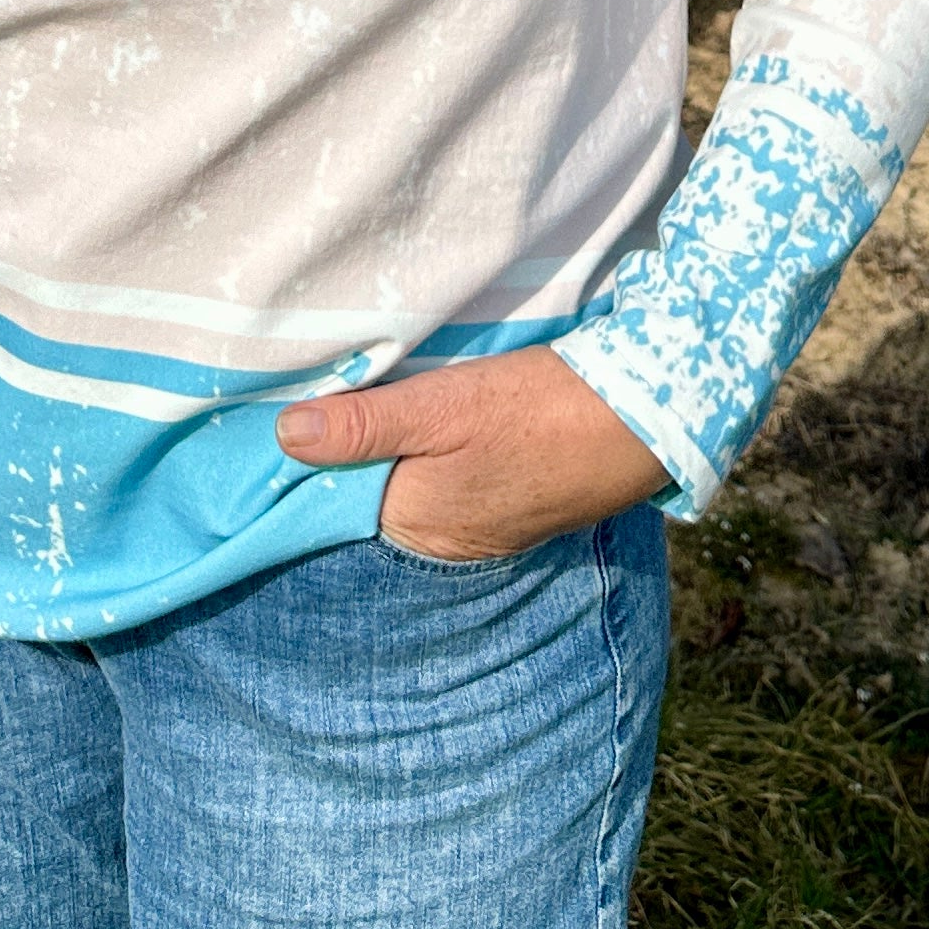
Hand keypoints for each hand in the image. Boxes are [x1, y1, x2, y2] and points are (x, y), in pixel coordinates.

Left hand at [274, 346, 669, 560]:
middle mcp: (440, 540)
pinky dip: (433, 458)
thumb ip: (366, 425)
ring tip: (378, 395)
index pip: (333, 498)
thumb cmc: (540, 412)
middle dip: (350, 454)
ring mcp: (479, 531)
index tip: (286, 410)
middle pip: (370, 495)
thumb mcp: (445, 407)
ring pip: (410, 488)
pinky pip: (449, 487)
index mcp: (413, 520)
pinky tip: (437, 420)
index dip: (311, 457)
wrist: (642, 420)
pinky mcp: (510, 510)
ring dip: (394, 452)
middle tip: (328, 388)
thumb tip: (285, 436)